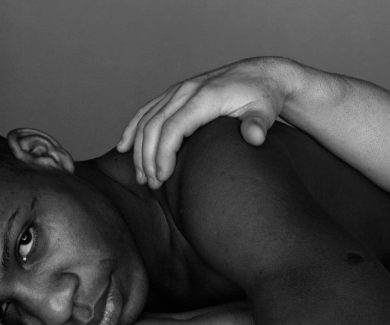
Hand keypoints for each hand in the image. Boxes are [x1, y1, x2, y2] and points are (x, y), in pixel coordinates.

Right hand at [116, 56, 293, 188]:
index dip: (163, 154)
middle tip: (153, 185)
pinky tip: (124, 148)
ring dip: (139, 149)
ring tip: (142, 177)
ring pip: (147, 119)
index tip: (162, 177)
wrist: (262, 75)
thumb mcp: (265, 110)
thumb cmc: (263, 96)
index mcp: (204, 97)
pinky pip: (148, 111)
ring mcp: (179, 90)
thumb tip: (254, 137)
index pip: (173, 127)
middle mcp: (187, 91)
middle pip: (155, 125)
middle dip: (148, 157)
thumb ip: (258, 124)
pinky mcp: (177, 93)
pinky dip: (133, 129)